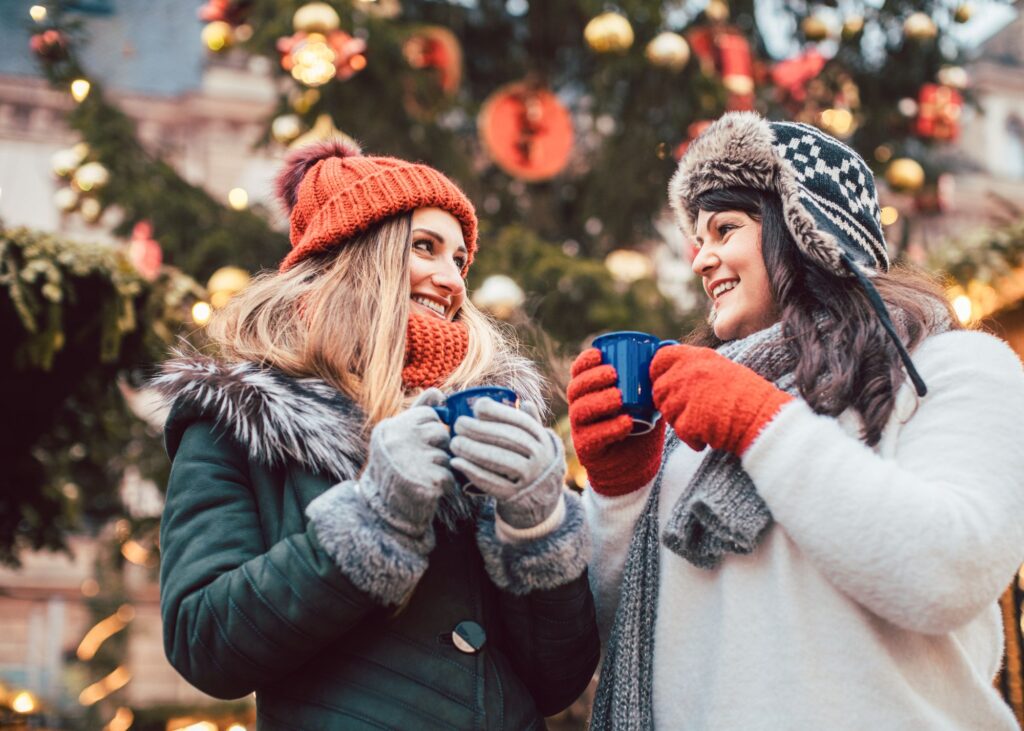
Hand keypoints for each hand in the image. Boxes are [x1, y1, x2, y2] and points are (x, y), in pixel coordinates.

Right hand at [360, 388, 453, 537]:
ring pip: (446, 454)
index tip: (418, 445)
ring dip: (441, 467)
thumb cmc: (395, 469)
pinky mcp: (427, 481)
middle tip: (421, 463)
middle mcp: (398, 440)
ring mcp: (412, 460)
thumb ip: (418, 412)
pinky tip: (428, 489)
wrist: (383, 511)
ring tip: (422, 476)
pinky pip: (450, 475)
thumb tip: (438, 391)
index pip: (429, 414)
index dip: (430, 430)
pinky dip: (445, 484)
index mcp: (391, 427)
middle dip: (438, 449)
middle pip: (441, 433)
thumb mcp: (399, 436)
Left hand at [450, 399, 563, 528]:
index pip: (521, 422)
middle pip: (508, 439)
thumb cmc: (531, 463)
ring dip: (474, 450)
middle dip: (480, 430)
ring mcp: (529, 478)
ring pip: (500, 460)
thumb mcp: (536, 444)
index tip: (477, 407)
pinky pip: (492, 483)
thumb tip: (524, 401)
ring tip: (454, 443)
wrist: (540, 500)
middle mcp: (540, 458)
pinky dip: (472, 472)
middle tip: (458, 424)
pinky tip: (457, 463)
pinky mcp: (514, 496)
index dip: (498, 412)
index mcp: (543, 440)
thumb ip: (529, 423)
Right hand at [567, 348, 664, 496]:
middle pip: (576, 389)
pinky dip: (610, 428)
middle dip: (592, 378)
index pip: (578, 372)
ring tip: (619, 398)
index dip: (585, 361)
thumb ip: (651, 379)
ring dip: (599, 401)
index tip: (600, 354)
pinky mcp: (587, 449)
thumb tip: (668, 348)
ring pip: (581, 410)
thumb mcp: (646, 400)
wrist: (636, 464)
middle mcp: (580, 408)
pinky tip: (626, 423)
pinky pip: (593, 437)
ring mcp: (581, 429)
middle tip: (613, 374)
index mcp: (590, 392)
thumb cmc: (640, 426)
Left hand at [650, 344, 793, 455]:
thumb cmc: (748, 395)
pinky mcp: (687, 420)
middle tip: (690, 411)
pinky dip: (693, 438)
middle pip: (659, 390)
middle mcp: (687, 373)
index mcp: (696, 357)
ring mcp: (685, 396)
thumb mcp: (721, 368)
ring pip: (667, 412)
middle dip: (670, 403)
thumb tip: (672, 375)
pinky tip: (710, 435)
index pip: (660, 358)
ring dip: (681, 421)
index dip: (658, 372)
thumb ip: (694, 369)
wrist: (763, 417)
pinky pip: (680, 431)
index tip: (664, 381)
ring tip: (705, 422)